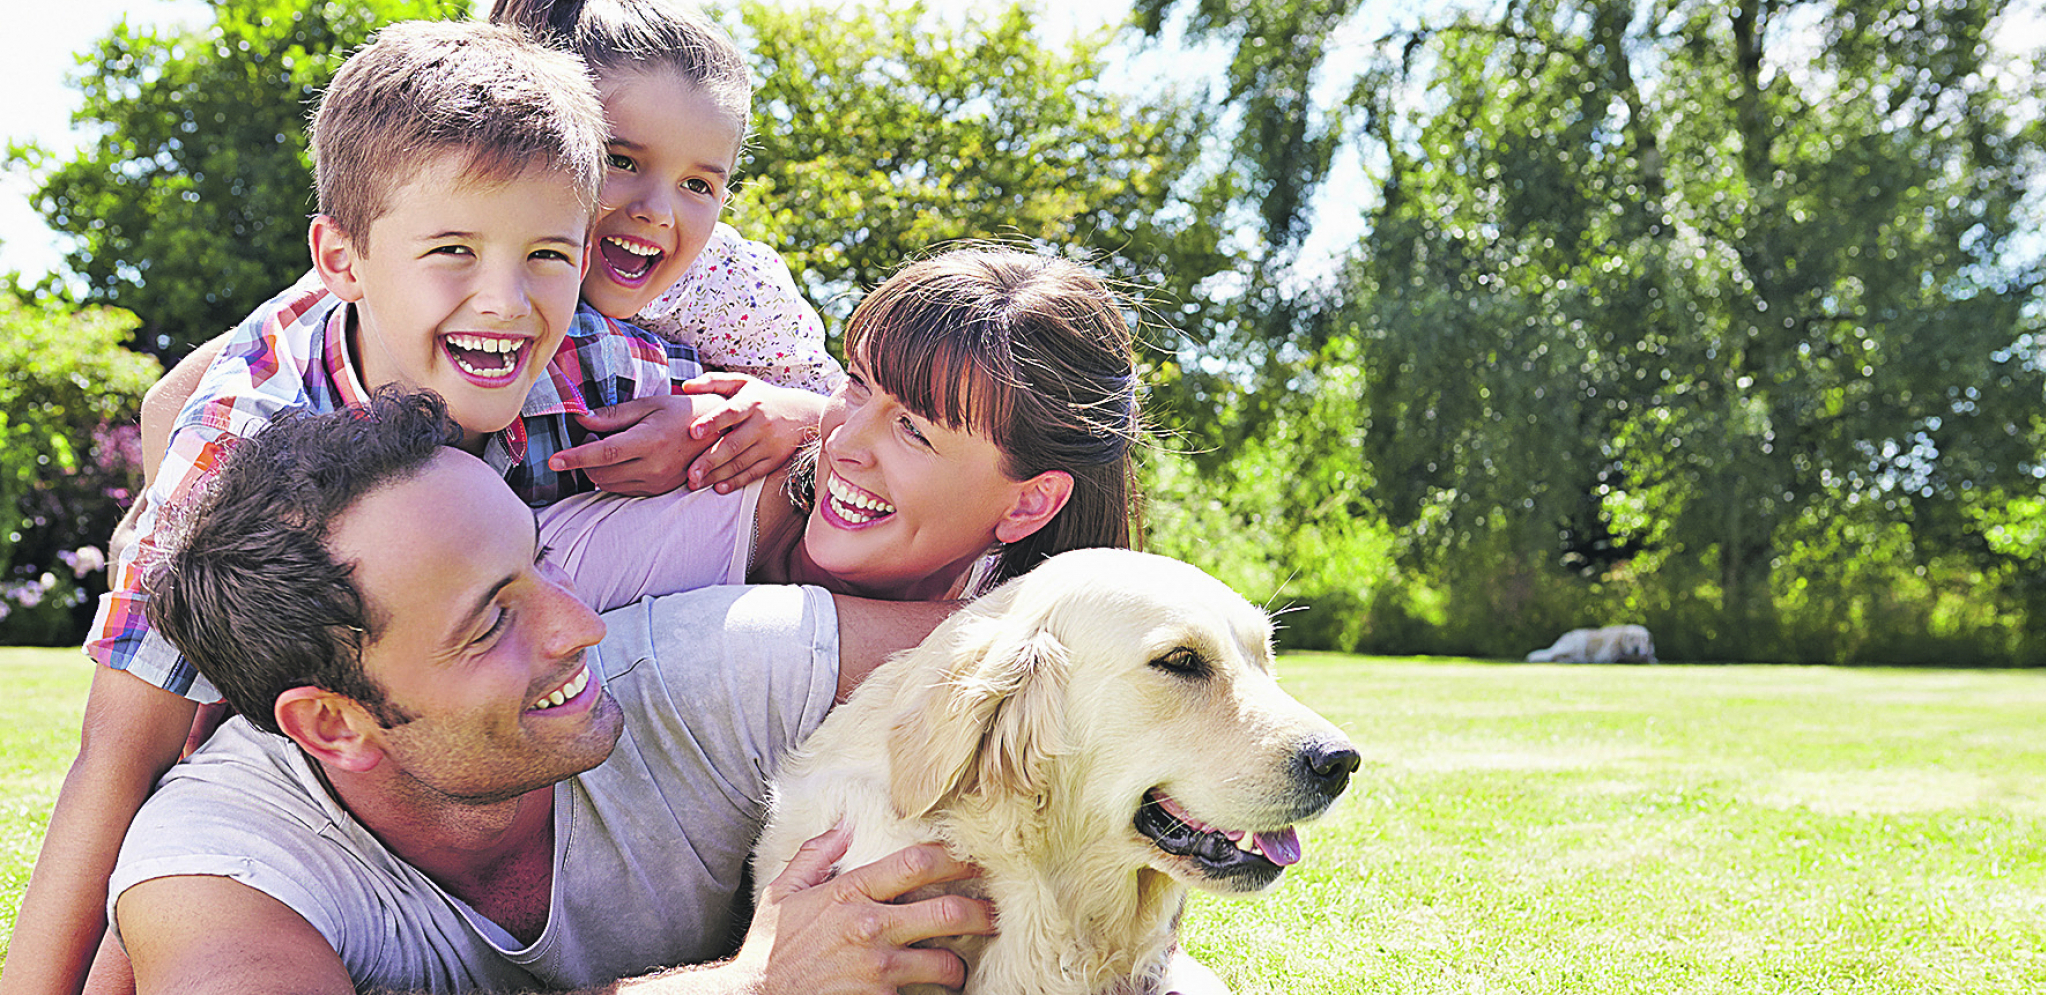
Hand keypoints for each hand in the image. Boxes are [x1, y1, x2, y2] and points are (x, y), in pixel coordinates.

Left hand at [550, 395, 715, 495]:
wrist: (717, 432)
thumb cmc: (681, 412)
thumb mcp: (648, 405)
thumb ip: (613, 415)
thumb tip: (581, 420)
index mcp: (650, 440)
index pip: (604, 453)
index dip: (575, 458)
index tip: (554, 461)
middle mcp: (653, 466)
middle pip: (600, 473)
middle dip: (585, 460)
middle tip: (593, 438)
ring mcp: (657, 482)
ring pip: (609, 485)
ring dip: (598, 470)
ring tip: (612, 448)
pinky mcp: (659, 490)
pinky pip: (623, 490)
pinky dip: (614, 478)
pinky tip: (624, 460)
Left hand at [679, 373, 827, 492]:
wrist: (803, 413)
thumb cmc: (763, 397)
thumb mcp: (742, 382)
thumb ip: (713, 382)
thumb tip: (685, 387)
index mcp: (751, 403)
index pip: (730, 413)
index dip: (712, 422)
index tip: (693, 432)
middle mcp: (761, 424)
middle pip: (733, 445)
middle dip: (710, 460)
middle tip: (690, 474)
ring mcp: (769, 444)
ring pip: (740, 463)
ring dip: (718, 475)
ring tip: (696, 483)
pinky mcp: (775, 460)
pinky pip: (753, 473)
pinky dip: (736, 481)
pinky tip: (719, 487)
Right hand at [732, 825, 994, 993]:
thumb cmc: (769, 950)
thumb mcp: (782, 894)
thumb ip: (815, 856)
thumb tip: (843, 824)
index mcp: (849, 893)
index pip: (915, 863)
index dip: (954, 858)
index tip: (975, 859)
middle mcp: (869, 927)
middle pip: (947, 911)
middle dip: (981, 912)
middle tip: (995, 914)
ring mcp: (877, 968)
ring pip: (945, 962)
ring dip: (959, 965)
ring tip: (961, 965)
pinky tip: (936, 993)